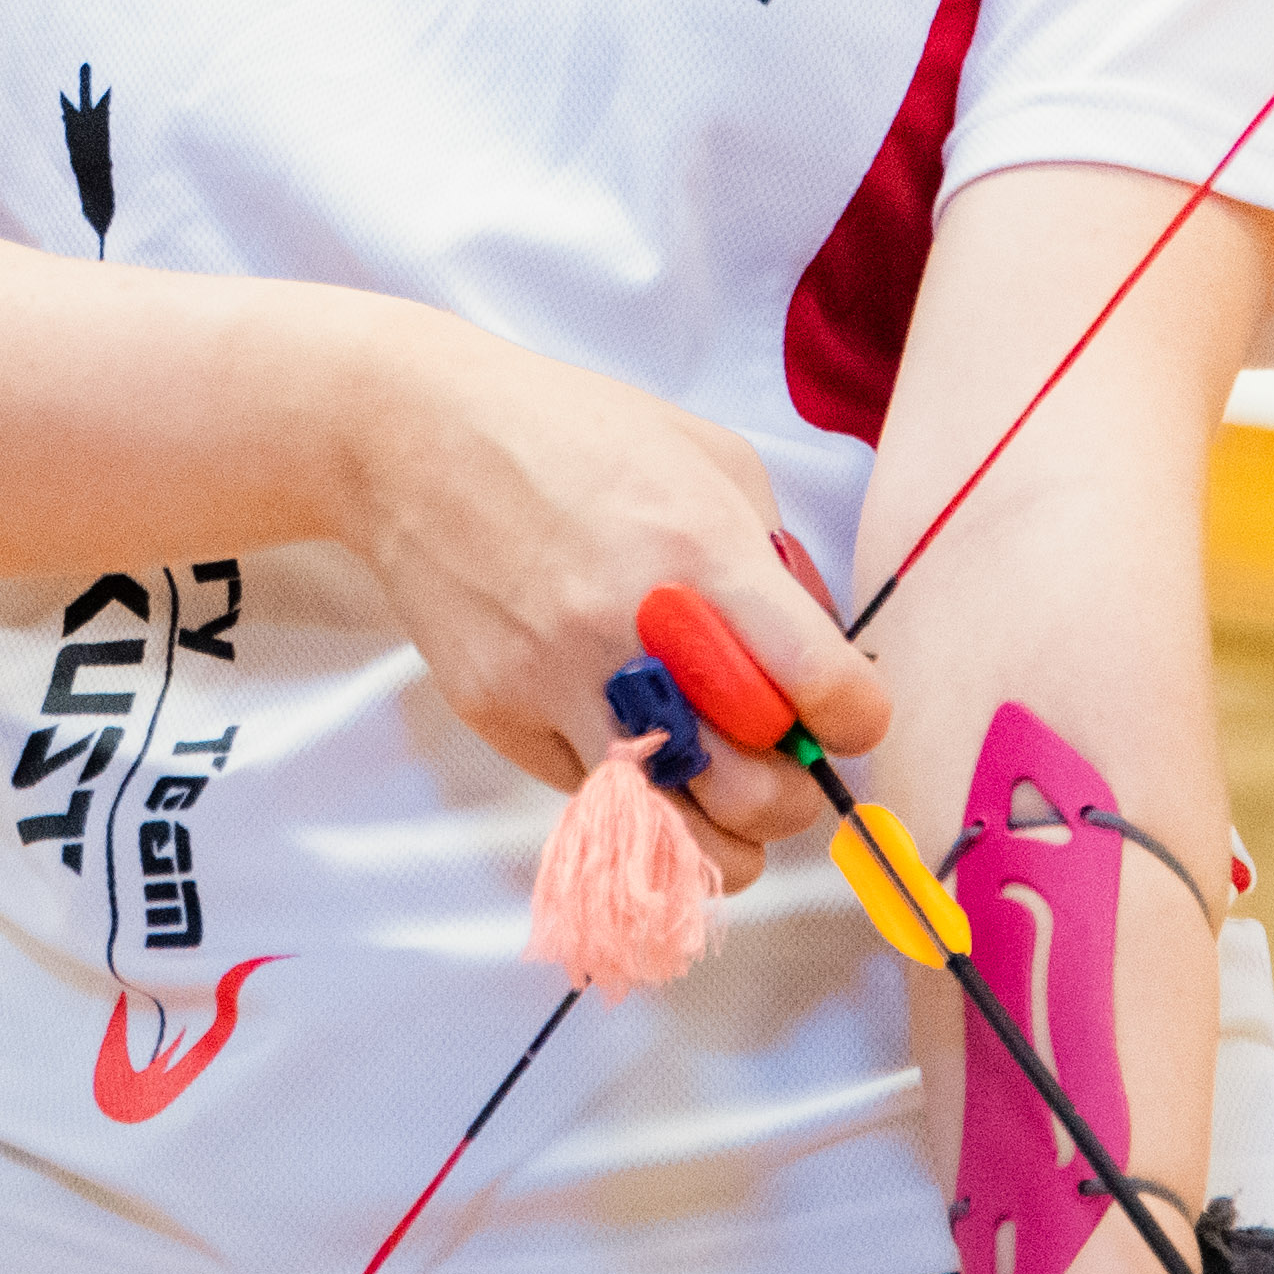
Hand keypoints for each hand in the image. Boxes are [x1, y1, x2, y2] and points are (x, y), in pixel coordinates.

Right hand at [326, 308, 883, 861]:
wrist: (416, 438)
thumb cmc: (577, 436)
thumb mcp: (711, 463)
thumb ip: (775, 568)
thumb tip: (816, 664)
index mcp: (703, 555)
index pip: (823, 689)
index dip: (858, 718)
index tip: (848, 713)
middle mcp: (633, 634)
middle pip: (755, 793)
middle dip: (793, 797)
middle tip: (785, 767)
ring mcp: (557, 687)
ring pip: (672, 836)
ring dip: (720, 836)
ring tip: (727, 804)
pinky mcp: (501, 718)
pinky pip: (593, 798)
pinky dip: (632, 794)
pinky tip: (637, 748)